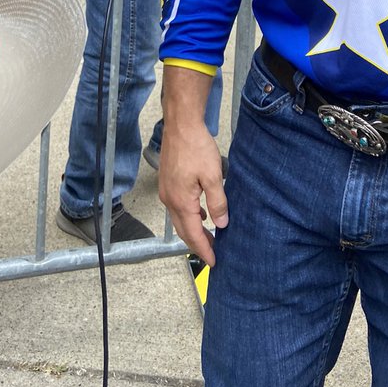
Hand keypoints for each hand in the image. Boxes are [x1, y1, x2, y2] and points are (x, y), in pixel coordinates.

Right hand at [158, 123, 227, 266]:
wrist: (181, 125)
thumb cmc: (196, 147)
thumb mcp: (213, 176)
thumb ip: (218, 203)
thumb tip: (221, 224)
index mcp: (181, 202)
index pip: (193, 234)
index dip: (204, 249)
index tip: (214, 261)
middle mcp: (170, 199)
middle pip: (183, 230)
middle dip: (198, 243)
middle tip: (213, 253)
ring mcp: (166, 190)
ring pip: (179, 219)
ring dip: (193, 229)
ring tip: (209, 236)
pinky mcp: (167, 182)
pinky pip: (177, 207)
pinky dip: (188, 215)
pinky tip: (200, 213)